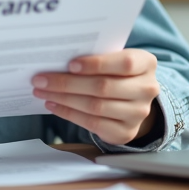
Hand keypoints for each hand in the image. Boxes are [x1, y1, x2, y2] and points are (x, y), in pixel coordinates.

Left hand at [31, 49, 160, 146]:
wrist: (134, 101)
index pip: (124, 63)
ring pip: (95, 106)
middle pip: (103, 87)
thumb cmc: (117, 73)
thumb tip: (58, 59)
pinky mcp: (125, 132)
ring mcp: (138, 113)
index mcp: (146, 64)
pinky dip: (69, 113)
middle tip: (41, 79)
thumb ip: (97, 57)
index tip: (70, 65)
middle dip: (67, 83)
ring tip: (43, 92)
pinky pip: (92, 123)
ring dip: (64, 99)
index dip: (96, 64)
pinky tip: (54, 105)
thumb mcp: (115, 59)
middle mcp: (147, 89)